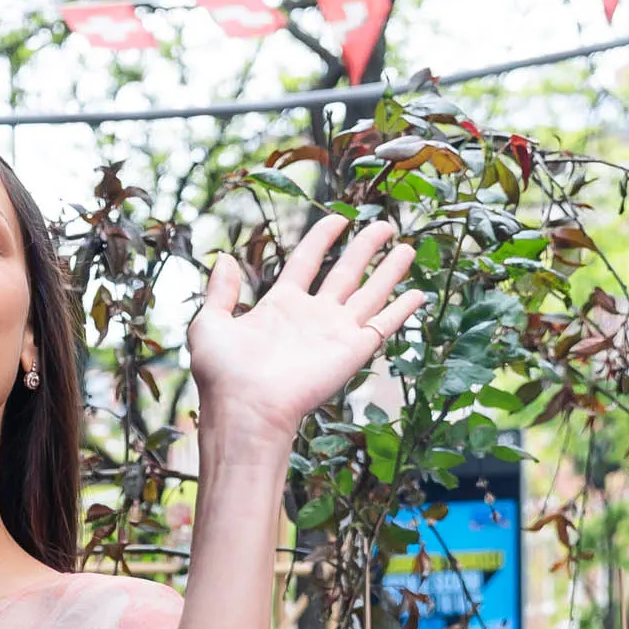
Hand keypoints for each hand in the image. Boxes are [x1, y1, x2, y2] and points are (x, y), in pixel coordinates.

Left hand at [187, 215, 426, 452]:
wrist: (246, 409)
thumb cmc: (224, 373)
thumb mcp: (209, 324)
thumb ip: (220, 292)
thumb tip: (226, 259)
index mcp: (280, 306)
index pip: (306, 262)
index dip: (322, 238)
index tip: (338, 219)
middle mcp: (312, 317)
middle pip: (346, 272)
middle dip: (365, 248)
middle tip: (385, 225)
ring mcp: (335, 334)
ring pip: (370, 293)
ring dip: (390, 270)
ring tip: (407, 247)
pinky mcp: (353, 350)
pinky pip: (383, 324)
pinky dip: (402, 309)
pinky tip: (419, 293)